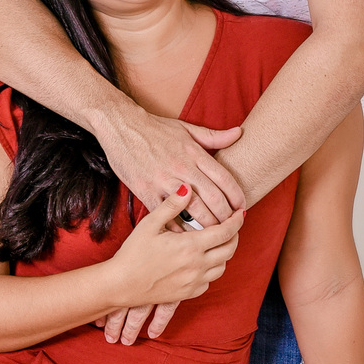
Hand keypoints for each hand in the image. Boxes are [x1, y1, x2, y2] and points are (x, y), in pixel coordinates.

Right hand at [93, 113, 244, 343]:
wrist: (120, 285)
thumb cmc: (132, 253)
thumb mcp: (150, 224)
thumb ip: (171, 206)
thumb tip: (187, 187)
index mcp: (191, 246)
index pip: (225, 232)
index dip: (237, 221)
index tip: (241, 213)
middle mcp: (197, 266)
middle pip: (230, 250)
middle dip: (234, 236)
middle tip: (231, 227)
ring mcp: (194, 282)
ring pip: (222, 267)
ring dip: (224, 254)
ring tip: (217, 243)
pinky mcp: (187, 294)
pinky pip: (209, 282)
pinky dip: (211, 270)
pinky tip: (202, 262)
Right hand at [97, 106, 245, 226]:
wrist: (121, 127)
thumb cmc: (155, 128)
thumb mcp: (186, 128)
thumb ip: (214, 136)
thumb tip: (239, 133)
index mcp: (194, 153)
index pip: (224, 178)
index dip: (236, 196)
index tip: (241, 207)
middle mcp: (182, 168)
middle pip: (213, 198)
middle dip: (226, 216)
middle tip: (232, 226)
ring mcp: (164, 181)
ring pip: (193, 209)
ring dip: (207, 224)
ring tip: (215, 234)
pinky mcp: (146, 191)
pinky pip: (166, 215)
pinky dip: (179, 227)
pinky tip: (188, 236)